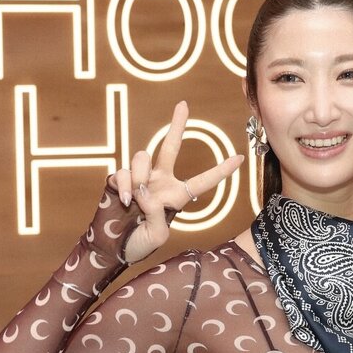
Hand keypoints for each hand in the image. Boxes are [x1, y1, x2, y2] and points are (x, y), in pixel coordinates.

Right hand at [109, 101, 242, 263]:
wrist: (111, 248)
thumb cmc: (139, 244)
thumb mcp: (157, 234)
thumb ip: (156, 212)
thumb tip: (144, 189)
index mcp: (176, 196)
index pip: (202, 181)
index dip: (221, 171)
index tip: (240, 158)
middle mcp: (159, 181)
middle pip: (169, 147)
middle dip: (176, 125)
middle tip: (183, 104)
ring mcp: (139, 177)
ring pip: (142, 157)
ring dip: (140, 178)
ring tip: (135, 201)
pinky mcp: (119, 178)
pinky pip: (124, 171)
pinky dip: (126, 186)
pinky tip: (125, 201)